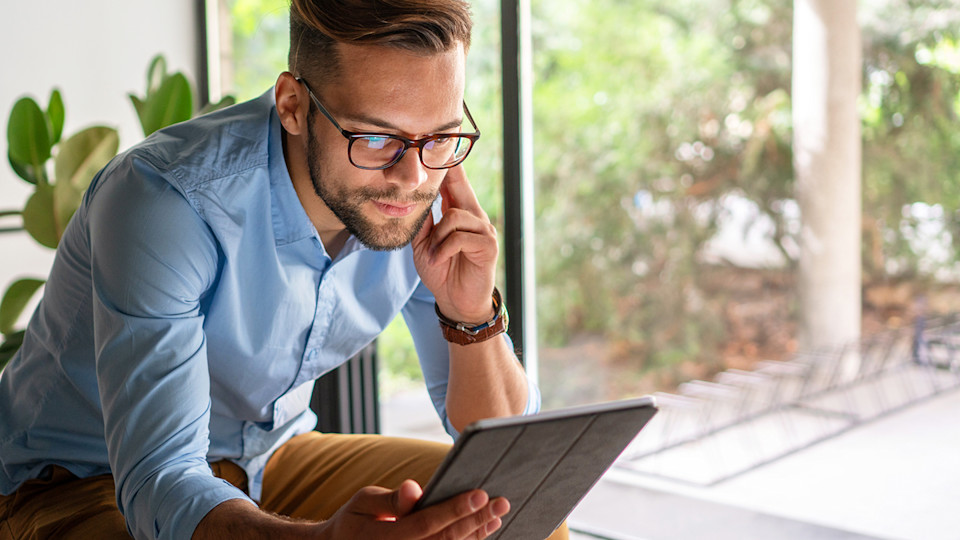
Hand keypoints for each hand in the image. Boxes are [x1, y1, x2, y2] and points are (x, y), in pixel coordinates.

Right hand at [316, 480, 508, 538]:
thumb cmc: (354, 521)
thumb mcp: (363, 502)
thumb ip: (389, 499)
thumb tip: (414, 489)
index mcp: (386, 537)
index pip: (427, 523)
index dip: (455, 509)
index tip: (480, 493)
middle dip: (476, 520)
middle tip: (501, 502)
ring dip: (477, 535)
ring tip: (497, 516)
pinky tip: (483, 530)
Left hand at [413, 166, 498, 322]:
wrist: (456, 302)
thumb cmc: (442, 271)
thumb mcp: (424, 244)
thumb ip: (423, 221)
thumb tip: (413, 198)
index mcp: (460, 213)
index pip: (455, 182)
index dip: (450, 163)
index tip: (445, 139)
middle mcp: (475, 216)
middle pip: (460, 186)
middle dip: (449, 171)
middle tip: (439, 153)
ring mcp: (484, 230)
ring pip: (454, 216)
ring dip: (437, 237)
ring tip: (432, 254)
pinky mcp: (487, 246)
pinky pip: (459, 237)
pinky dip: (443, 249)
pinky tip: (439, 259)